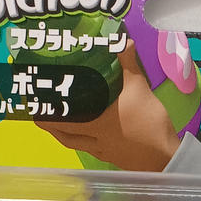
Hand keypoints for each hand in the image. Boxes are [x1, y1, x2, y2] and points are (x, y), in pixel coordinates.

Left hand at [36, 40, 179, 171]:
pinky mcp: (115, 159)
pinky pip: (94, 150)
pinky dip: (86, 143)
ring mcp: (105, 152)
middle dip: (52, 128)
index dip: (47, 117)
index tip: (33, 111)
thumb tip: (123, 41)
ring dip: (65, 137)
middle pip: (66, 136)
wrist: (166, 156)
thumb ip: (129, 64)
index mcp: (96, 123)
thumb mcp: (140, 89)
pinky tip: (89, 137)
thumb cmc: (149, 123)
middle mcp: (95, 140)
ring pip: (78, 145)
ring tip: (59, 128)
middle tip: (40, 118)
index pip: (63, 121)